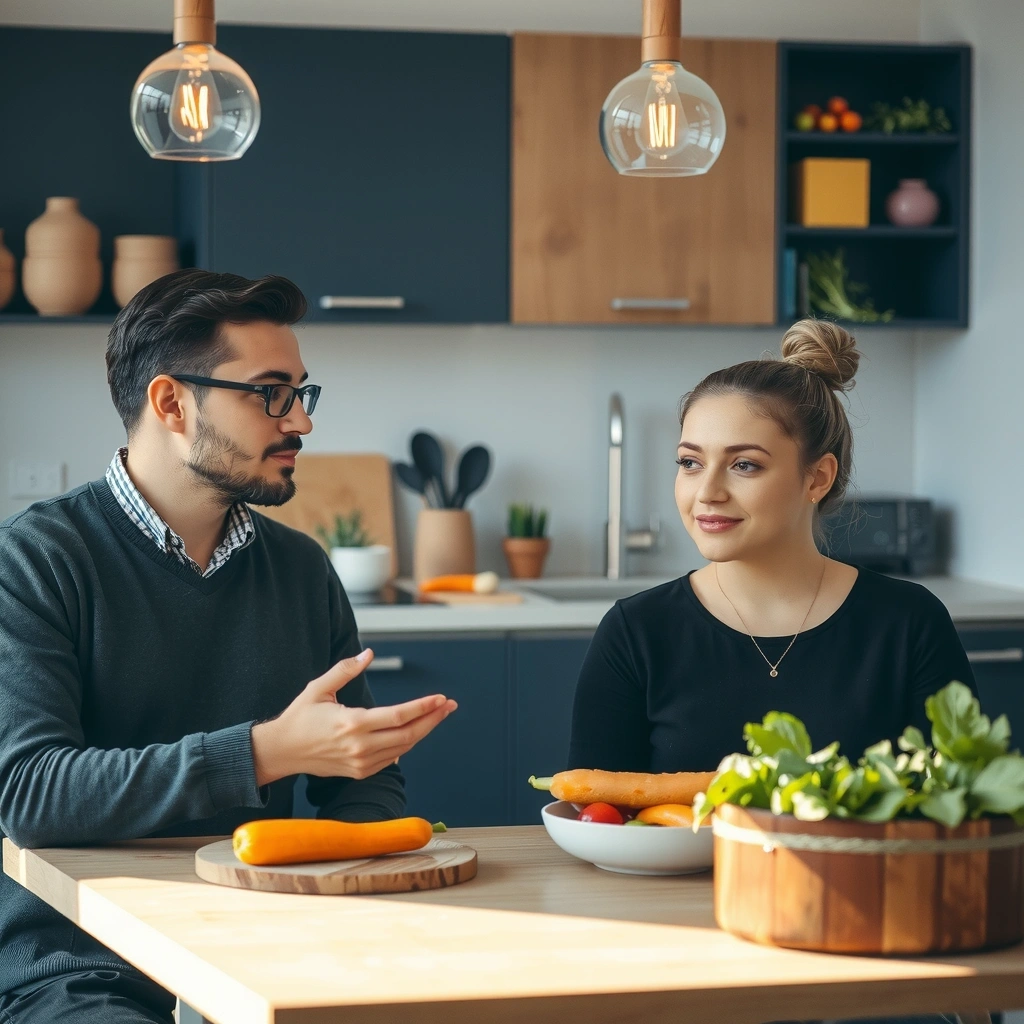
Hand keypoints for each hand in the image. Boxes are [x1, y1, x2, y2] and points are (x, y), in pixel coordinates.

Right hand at [251, 649, 456, 786]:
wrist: (281, 752)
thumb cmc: (299, 717)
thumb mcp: (318, 687)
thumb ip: (345, 669)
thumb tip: (368, 654)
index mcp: (352, 723)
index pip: (399, 716)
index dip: (423, 707)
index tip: (441, 698)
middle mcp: (360, 746)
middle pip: (409, 734)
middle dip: (433, 719)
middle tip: (449, 706)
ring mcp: (361, 763)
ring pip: (403, 747)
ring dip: (424, 731)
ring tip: (438, 715)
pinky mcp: (359, 772)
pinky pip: (391, 758)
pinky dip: (406, 744)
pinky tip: (415, 731)